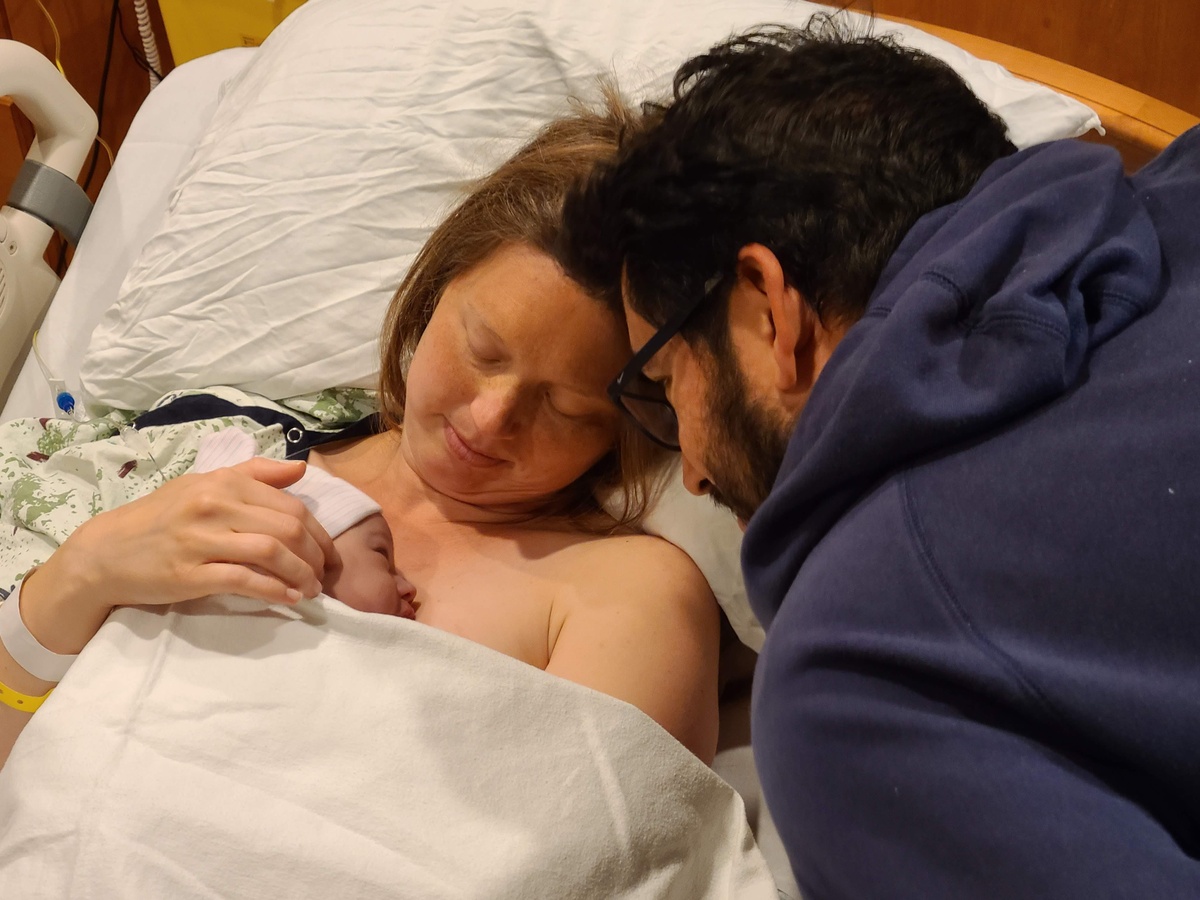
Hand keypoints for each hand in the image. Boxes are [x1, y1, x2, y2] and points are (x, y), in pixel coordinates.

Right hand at [21, 458, 338, 653]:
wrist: (106, 552)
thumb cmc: (160, 517)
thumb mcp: (204, 484)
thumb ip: (254, 474)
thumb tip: (301, 468)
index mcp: (223, 482)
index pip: (291, 505)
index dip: (320, 532)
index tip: (329, 553)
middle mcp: (213, 505)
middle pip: (288, 528)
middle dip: (317, 555)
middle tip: (325, 574)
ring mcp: (200, 540)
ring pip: (271, 552)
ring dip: (301, 574)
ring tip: (312, 590)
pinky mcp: (189, 574)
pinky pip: (244, 580)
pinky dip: (274, 591)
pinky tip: (289, 599)